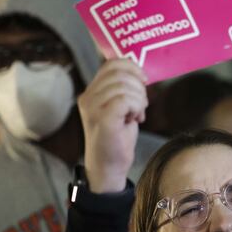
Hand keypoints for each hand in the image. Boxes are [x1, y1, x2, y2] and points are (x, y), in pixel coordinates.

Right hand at [78, 59, 147, 192]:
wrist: (108, 166)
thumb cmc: (117, 138)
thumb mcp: (119, 109)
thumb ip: (122, 91)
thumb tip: (139, 75)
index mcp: (91, 92)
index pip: (111, 64)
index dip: (132, 67)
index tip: (143, 81)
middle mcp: (88, 97)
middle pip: (119, 74)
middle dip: (138, 87)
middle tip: (141, 105)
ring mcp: (93, 108)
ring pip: (124, 86)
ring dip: (139, 99)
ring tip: (137, 114)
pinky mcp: (102, 118)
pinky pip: (125, 99)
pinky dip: (136, 106)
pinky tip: (135, 119)